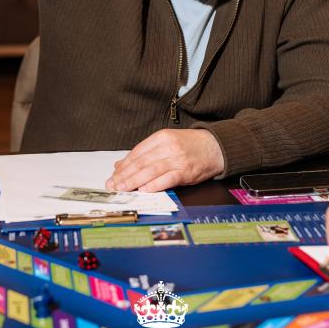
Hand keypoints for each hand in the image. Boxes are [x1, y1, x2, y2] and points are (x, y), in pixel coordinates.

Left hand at [104, 129, 224, 192]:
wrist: (215, 147)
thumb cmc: (190, 145)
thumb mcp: (167, 142)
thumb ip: (145, 153)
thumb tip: (121, 164)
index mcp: (162, 137)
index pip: (138, 151)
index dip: (124, 164)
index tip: (114, 174)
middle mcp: (168, 147)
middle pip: (141, 162)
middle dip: (125, 175)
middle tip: (112, 184)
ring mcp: (178, 159)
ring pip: (151, 170)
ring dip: (134, 181)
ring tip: (122, 188)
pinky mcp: (186, 171)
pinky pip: (167, 179)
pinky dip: (154, 185)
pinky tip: (143, 190)